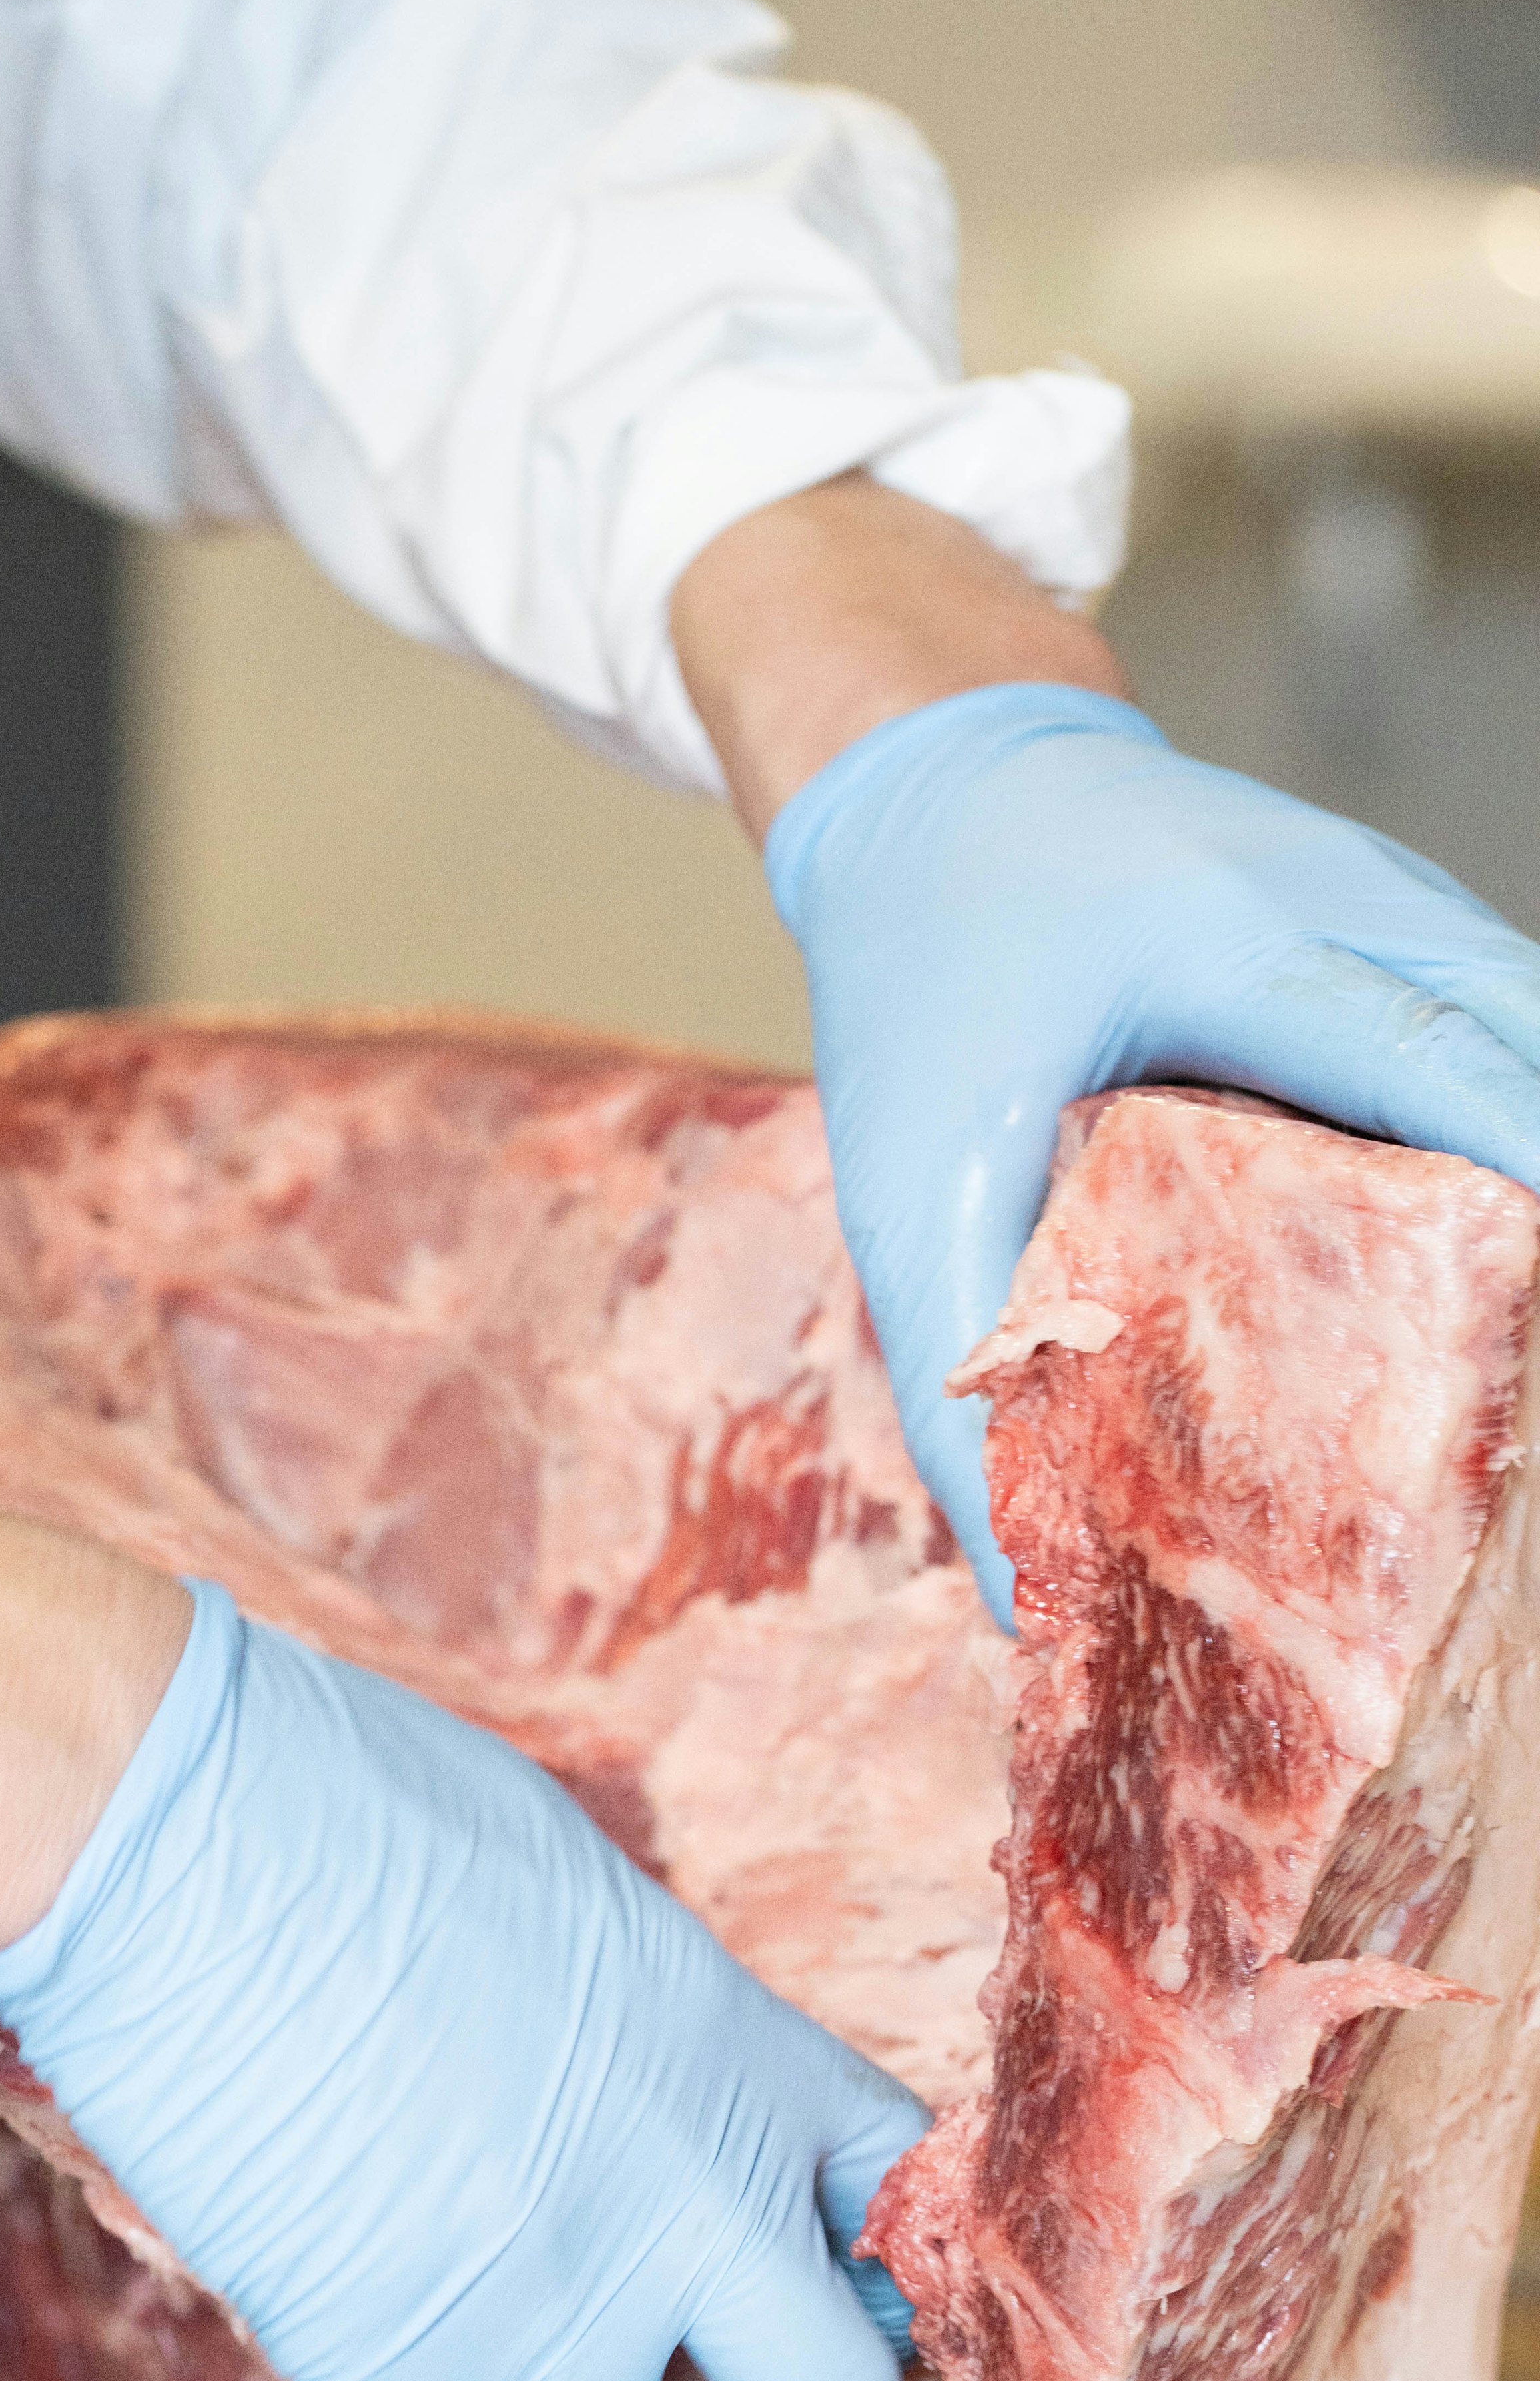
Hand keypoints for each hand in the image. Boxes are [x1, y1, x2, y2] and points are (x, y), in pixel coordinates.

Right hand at [0, 1580, 926, 2380]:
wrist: (170, 1823)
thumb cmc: (329, 1802)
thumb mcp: (561, 1890)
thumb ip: (620, 2028)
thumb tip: (586, 2105)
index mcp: (735, 2053)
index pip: (898, 2202)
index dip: (889, 2309)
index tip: (835, 2371)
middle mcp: (680, 2190)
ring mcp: (547, 2286)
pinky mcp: (391, 2353)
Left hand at [767, 684, 1539, 1618]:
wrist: (933, 787)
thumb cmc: (922, 980)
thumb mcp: (903, 1182)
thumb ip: (955, 1376)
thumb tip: (1014, 1593)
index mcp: (1230, 940)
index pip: (1431, 1054)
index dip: (1526, 1164)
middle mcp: (1344, 897)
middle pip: (1524, 1038)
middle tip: (1530, 1352)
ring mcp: (1391, 893)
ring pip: (1533, 1025)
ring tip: (1517, 1320)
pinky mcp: (1403, 919)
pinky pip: (1503, 1021)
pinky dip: (1521, 1120)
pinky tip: (1505, 1249)